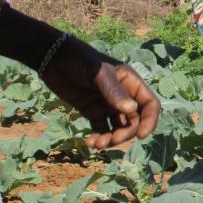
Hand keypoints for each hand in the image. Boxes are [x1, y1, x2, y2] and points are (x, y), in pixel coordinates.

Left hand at [40, 37, 160, 147]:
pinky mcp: (93, 111)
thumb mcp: (98, 73)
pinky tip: (89, 143)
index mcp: (131, 83)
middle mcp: (123, 95)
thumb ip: (113, 91)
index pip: (149, 104)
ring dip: (111, 139)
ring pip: (118, 128)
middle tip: (111, 140)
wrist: (53, 58)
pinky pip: (101, 129)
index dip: (149, 121)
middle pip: (134, 121)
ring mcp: (108, 105)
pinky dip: (98, 138)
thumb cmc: (79, 58)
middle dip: (125, 133)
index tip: (141, 135)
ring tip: (97, 144)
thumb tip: (131, 110)